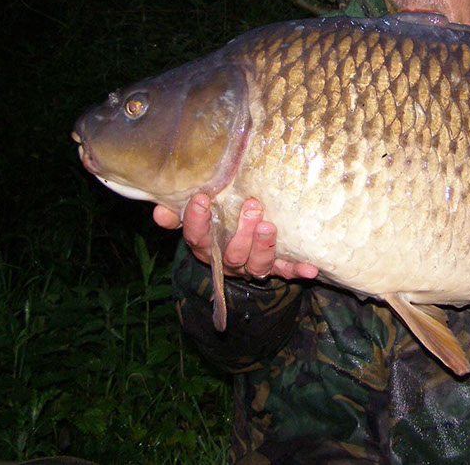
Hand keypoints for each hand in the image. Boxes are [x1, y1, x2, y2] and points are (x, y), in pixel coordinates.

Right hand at [153, 193, 318, 280]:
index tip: (202, 198)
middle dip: (242, 233)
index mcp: (206, 247)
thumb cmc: (215, 221)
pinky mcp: (275, 268)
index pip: (197, 237)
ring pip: (257, 265)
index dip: (197, 221)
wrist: (234, 246)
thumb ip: (178, 213)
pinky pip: (287, 272)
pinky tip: (310, 268)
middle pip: (232, 254)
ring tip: (270, 226)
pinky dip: (298, 271)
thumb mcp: (196, 216)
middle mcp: (228, 261)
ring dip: (264, 246)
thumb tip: (159, 211)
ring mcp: (251, 266)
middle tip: (252, 206)